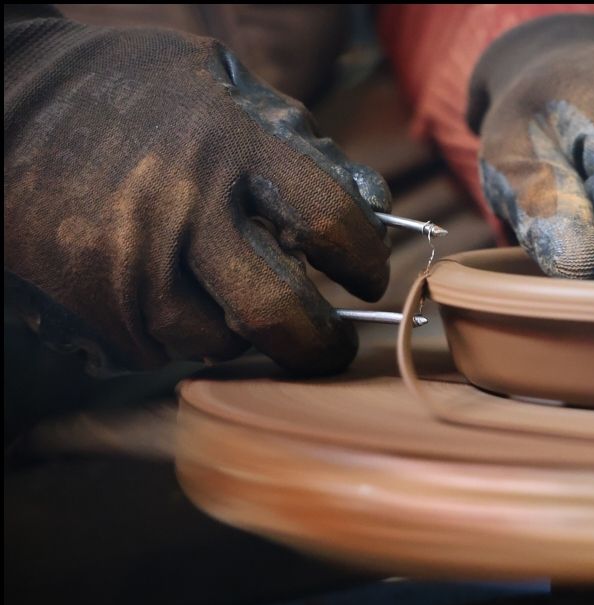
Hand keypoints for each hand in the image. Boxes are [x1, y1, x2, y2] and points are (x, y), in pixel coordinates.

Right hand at [4, 14, 390, 374]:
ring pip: (218, 341)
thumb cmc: (137, 96)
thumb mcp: (223, 87)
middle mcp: (182, 208)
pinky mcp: (92, 299)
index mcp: (229, 145)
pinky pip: (161, 346)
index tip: (370, 275)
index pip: (329, 220)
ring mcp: (131, 261)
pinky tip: (181, 296)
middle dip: (320, 343)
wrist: (9, 103)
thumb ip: (301, 144)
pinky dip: (184, 334)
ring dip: (244, 334)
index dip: (364, 259)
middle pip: (278, 312)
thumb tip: (375, 207)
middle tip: (333, 344)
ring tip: (241, 302)